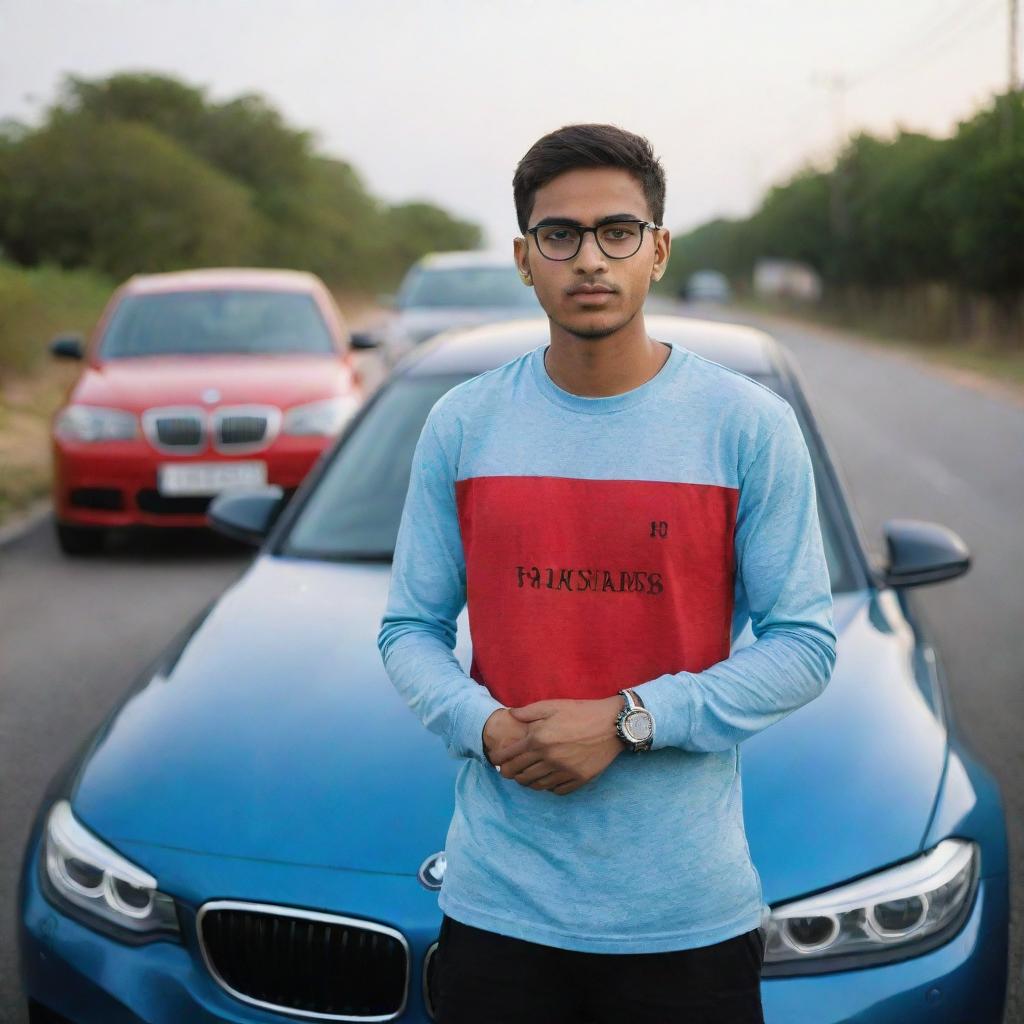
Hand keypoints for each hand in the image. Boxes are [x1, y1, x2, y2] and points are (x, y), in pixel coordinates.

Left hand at [490, 696, 623, 795]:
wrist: (612, 724)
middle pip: (520, 774)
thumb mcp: (552, 705)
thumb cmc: (581, 711)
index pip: (509, 756)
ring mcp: (564, 771)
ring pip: (537, 785)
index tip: (496, 761)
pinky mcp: (579, 779)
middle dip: (510, 774)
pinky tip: (547, 781)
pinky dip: (549, 787)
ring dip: (527, 782)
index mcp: (538, 739)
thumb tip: (510, 714)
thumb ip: (528, 712)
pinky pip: (557, 790)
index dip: (499, 760)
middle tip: (508, 771)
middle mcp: (548, 758)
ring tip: (525, 778)